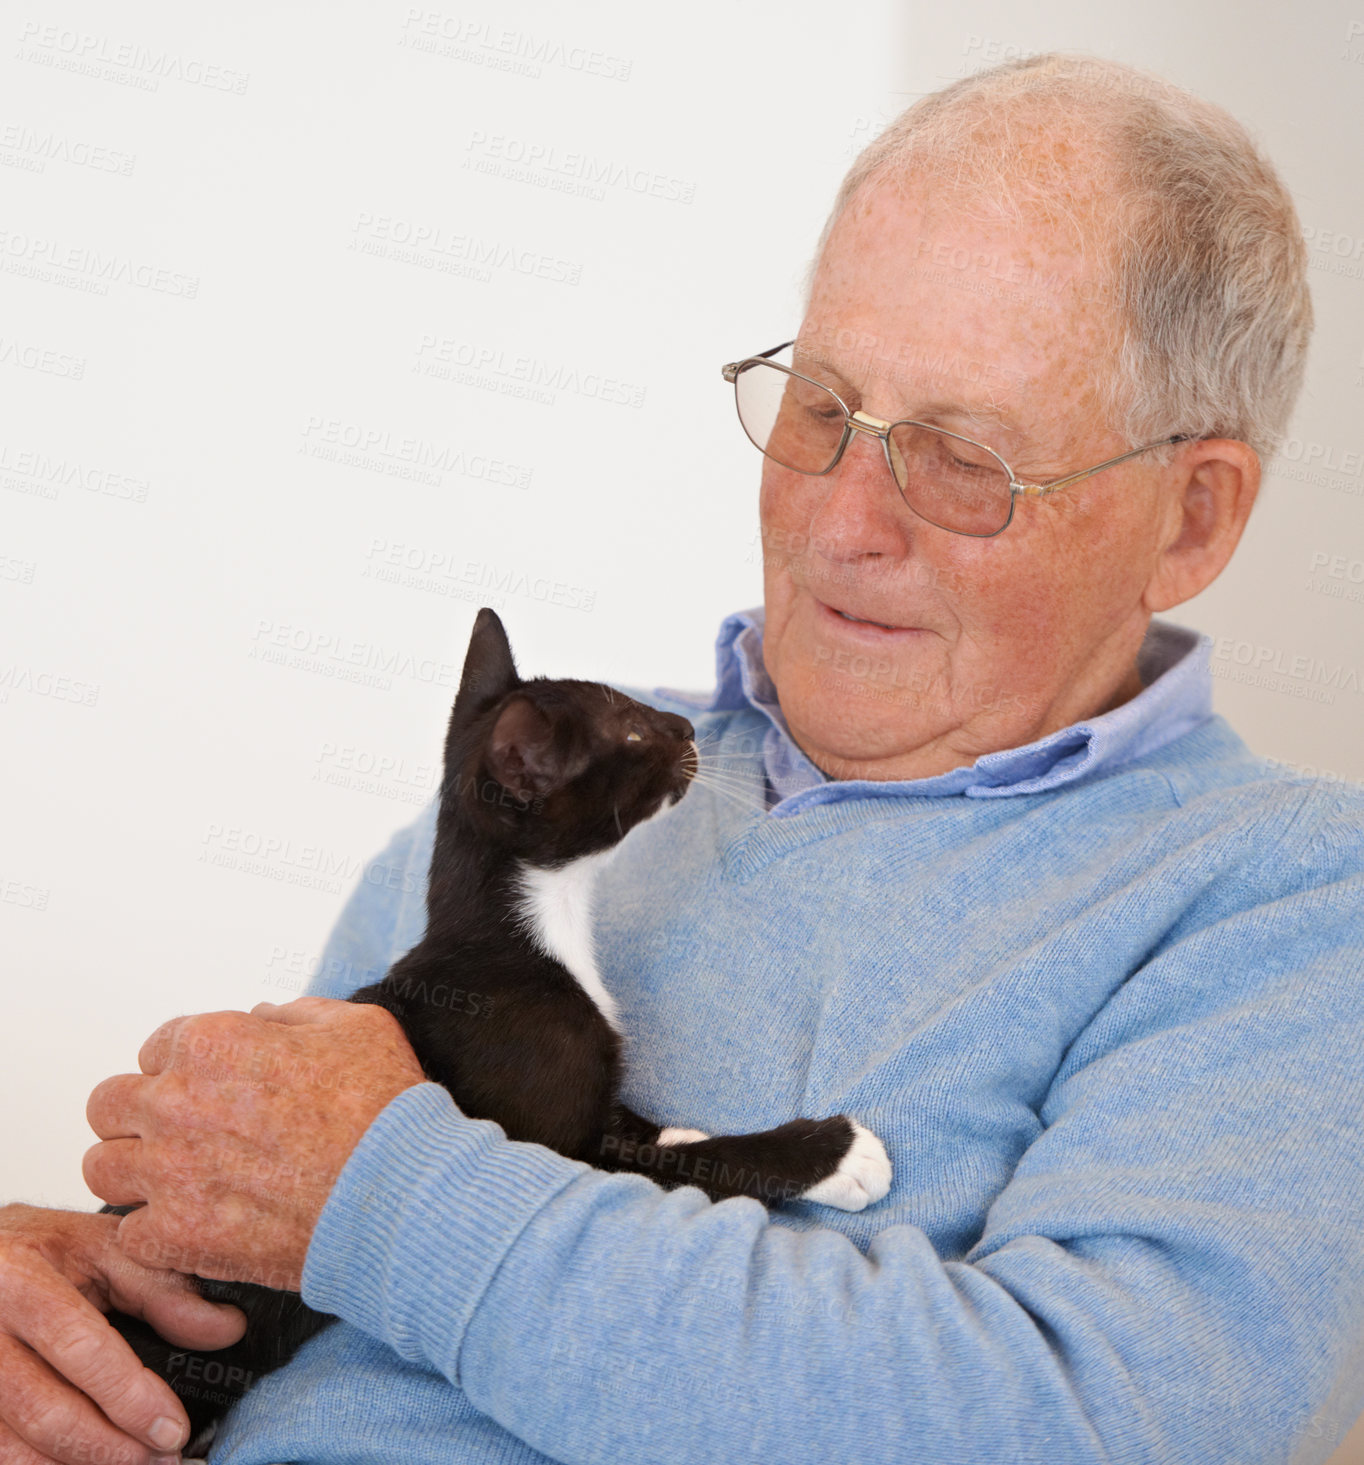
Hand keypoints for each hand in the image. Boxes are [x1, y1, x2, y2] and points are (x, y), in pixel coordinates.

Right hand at [0, 1202, 244, 1464]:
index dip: (130, 1396)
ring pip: (13, 1448)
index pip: (80, 1346)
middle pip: (43, 1411)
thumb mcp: (102, 1248)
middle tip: (161, 1458)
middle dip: (109, 1448)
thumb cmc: (40, 1251)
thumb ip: (163, 1289)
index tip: (172, 1429)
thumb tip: (227, 1329)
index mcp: (19, 1276)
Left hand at [83, 998, 425, 1293]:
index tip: (211, 1090)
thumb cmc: (383, 1110)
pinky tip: (199, 1227)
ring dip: (137, 1172)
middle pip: (109, 1105)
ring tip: (180, 1183)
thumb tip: (264, 1018)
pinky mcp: (174, 1235)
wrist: (399, 1192)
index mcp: (213, 1043)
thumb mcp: (356, 1025)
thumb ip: (298, 1014)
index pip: (156, 1048)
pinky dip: (159, 1232)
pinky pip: (131, 1231)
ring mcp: (168, 1171)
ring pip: (102, 1166)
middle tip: (183, 1134)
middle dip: (141, 1116)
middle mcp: (176, 1101)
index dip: (186, 1069)